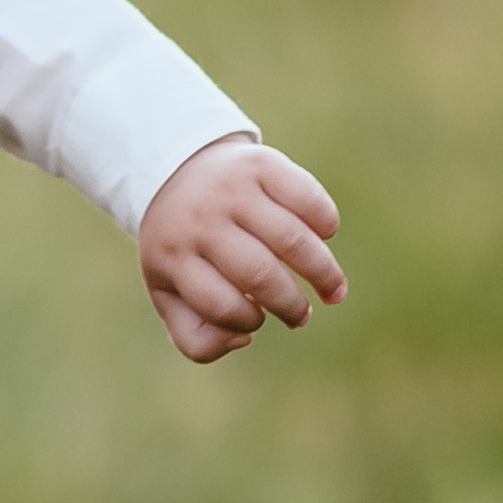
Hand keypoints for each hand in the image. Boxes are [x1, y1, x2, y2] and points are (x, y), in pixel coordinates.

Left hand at [138, 138, 344, 360]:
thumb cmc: (182, 248)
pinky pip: (308, 198)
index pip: (221, 305)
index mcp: (172, 257)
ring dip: (323, 273)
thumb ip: (196, 338)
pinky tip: (323, 237)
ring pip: (291, 240)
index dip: (248, 322)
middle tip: (302, 316)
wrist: (176, 171)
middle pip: (260, 275)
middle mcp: (200, 221)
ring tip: (332, 290)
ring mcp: (231, 189)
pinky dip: (326, 223)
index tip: (257, 320)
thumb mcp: (170, 293)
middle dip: (292, 306)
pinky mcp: (260, 163)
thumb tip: (243, 339)